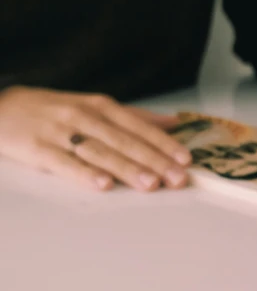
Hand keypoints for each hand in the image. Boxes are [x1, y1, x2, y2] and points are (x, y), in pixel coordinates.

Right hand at [0, 86, 190, 191]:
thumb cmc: (52, 110)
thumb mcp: (92, 106)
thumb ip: (134, 116)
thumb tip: (173, 123)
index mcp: (99, 106)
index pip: (137, 125)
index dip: (162, 143)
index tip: (184, 159)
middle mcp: (83, 116)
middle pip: (123, 140)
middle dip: (153, 160)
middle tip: (176, 178)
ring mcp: (59, 132)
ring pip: (99, 151)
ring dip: (126, 168)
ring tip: (150, 184)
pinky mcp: (37, 149)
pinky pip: (64, 163)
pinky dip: (84, 174)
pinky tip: (103, 185)